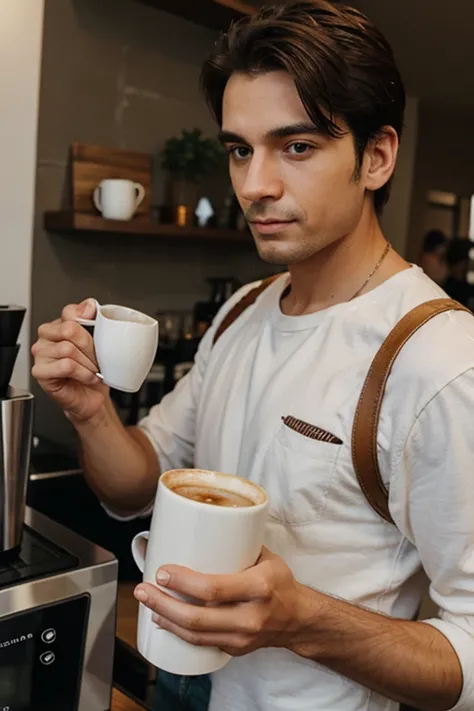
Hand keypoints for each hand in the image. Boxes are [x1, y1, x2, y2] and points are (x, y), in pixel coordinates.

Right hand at [31, 299, 108, 422]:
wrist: (92, 396)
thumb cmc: (94, 370)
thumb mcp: (99, 342)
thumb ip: (93, 320)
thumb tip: (89, 306)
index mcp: (59, 324)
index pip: (70, 311)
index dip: (87, 320)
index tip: (98, 331)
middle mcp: (47, 336)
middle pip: (70, 329)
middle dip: (90, 347)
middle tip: (97, 358)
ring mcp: (40, 353)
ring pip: (68, 349)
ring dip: (88, 363)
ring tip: (92, 370)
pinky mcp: (39, 371)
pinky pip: (65, 366)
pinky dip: (82, 373)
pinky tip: (86, 377)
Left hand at [134, 548, 304, 656]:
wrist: (299, 619)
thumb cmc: (280, 581)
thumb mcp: (265, 557)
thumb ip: (236, 545)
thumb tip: (197, 526)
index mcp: (260, 587)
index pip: (214, 588)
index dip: (183, 581)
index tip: (162, 571)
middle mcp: (251, 617)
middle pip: (197, 617)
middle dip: (163, 603)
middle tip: (143, 590)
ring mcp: (242, 638)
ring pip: (195, 634)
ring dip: (165, 619)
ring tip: (147, 603)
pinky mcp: (235, 649)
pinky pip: (201, 643)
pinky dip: (178, 632)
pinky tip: (163, 620)